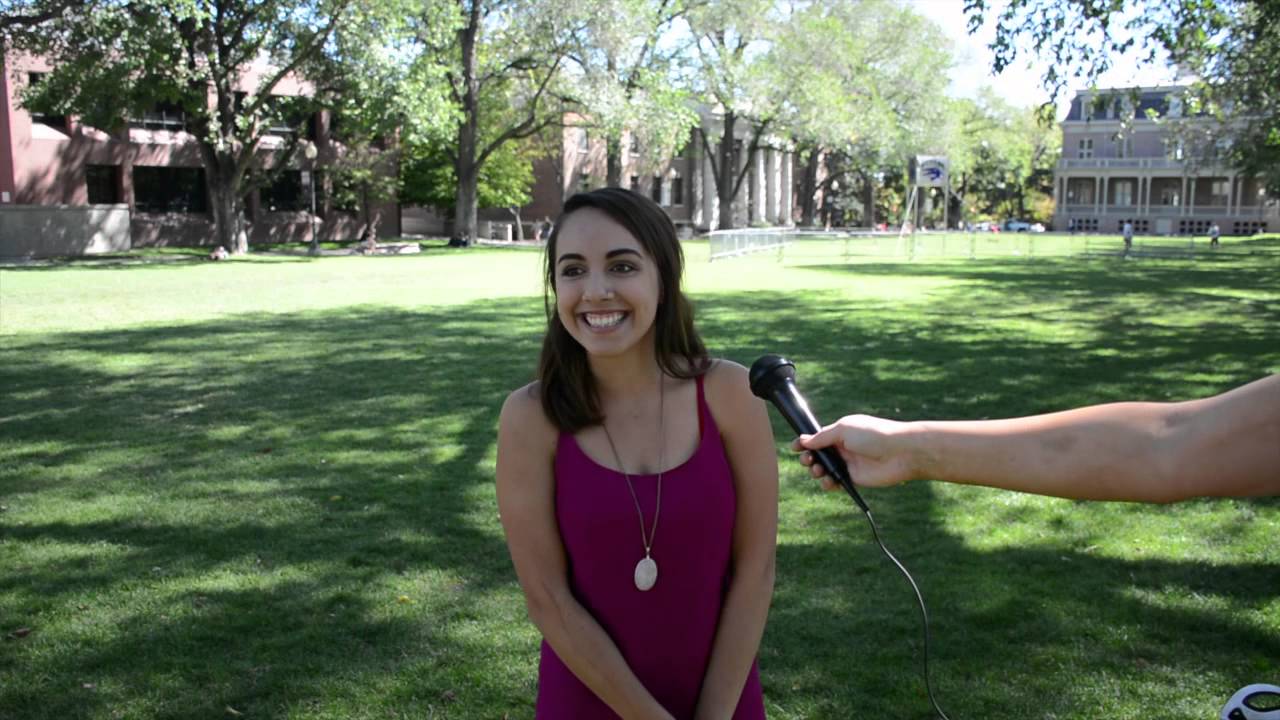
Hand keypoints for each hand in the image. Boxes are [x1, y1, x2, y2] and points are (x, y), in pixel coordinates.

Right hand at [790, 414, 918, 489]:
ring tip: (818, 471)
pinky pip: (835, 483)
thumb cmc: (874, 435)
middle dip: (808, 458)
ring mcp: (848, 463)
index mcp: (840, 432)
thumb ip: (822, 437)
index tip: (794, 448)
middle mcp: (843, 447)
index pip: (817, 438)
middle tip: (808, 461)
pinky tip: (829, 482)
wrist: (899, 452)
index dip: (804, 443)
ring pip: (824, 470)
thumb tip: (804, 439)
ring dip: (816, 472)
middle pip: (818, 455)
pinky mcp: (854, 478)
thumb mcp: (844, 429)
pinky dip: (828, 484)